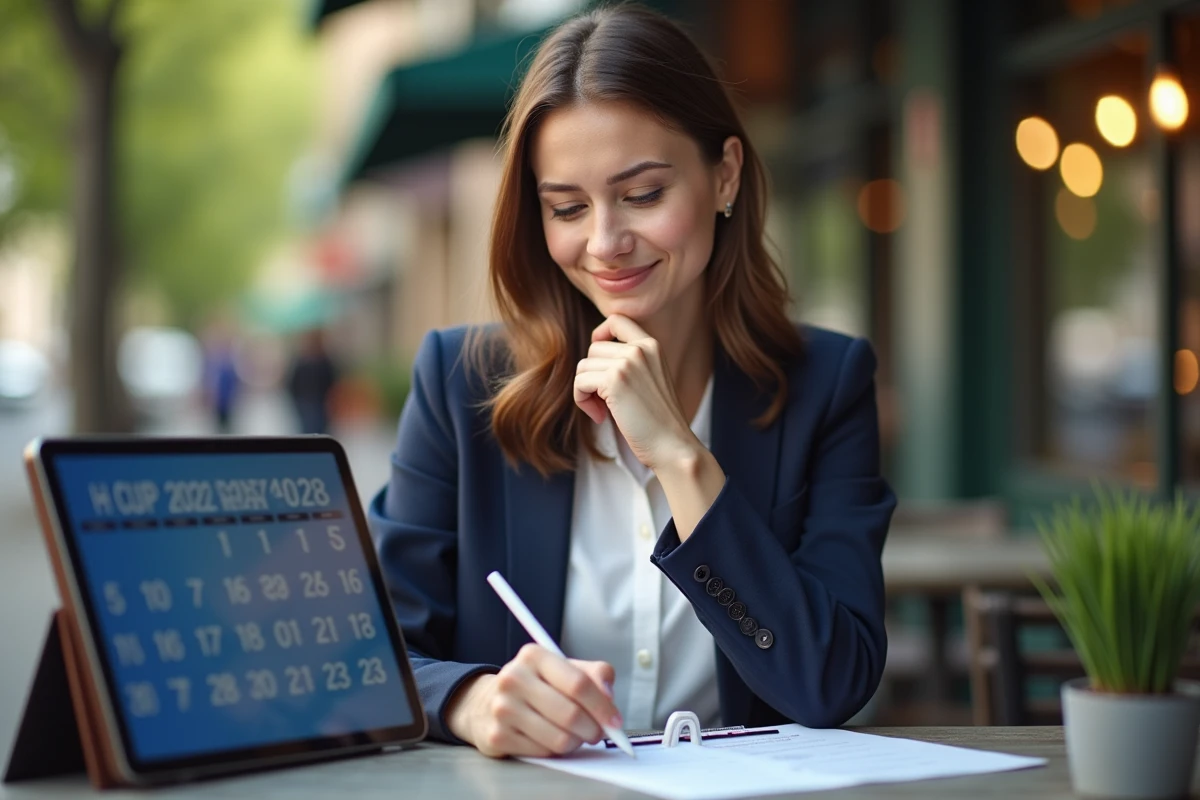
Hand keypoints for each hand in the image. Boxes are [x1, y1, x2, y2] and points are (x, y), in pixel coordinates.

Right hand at [444, 644, 621, 757]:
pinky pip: (543, 753)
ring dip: (575, 742)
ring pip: (559, 739)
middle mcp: (514, 678)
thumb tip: (609, 695)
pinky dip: (555, 751)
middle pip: (571, 715)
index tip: (615, 721)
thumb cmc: (536, 685)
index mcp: (534, 655)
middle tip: (597, 732)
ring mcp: (503, 708)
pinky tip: (550, 739)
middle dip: (593, 729)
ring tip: (573, 734)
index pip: (578, 683)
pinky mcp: (497, 735)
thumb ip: (594, 675)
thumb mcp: (564, 668)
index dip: (603, 706)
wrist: (487, 702)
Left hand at [574, 315, 699, 470]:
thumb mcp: (649, 380)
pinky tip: (601, 417)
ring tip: (603, 411)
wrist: (673, 445)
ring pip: (583, 366)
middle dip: (592, 376)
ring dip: (585, 391)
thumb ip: (629, 363)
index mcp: (652, 346)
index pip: (617, 320)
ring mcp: (628, 362)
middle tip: (604, 402)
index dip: (600, 334)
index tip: (599, 361)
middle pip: (593, 349)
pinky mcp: (614, 380)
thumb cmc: (658, 421)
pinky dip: (582, 401)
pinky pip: (580, 382)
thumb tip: (590, 357)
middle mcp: (640, 348)